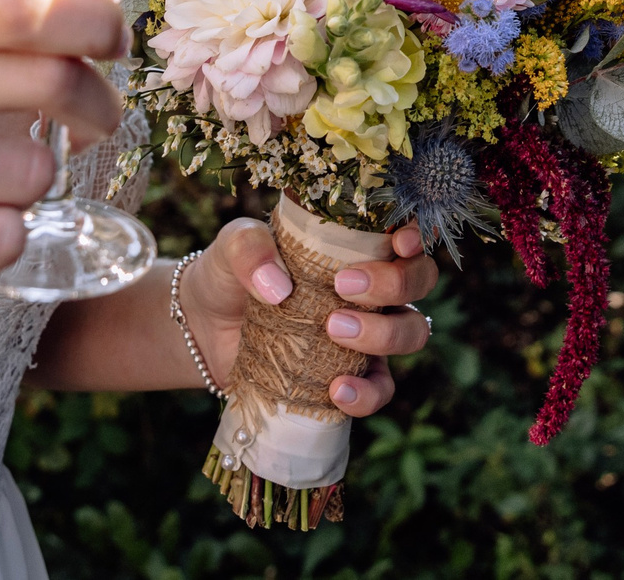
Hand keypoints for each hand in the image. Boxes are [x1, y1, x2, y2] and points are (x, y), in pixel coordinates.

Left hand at [184, 218, 437, 414]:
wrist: (203, 330)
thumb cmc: (228, 274)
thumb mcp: (232, 247)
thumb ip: (250, 250)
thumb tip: (278, 286)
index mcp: (353, 242)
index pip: (405, 231)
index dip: (416, 235)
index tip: (397, 243)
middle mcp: (371, 285)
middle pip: (420, 279)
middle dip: (396, 282)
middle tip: (343, 286)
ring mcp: (366, 332)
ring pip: (412, 331)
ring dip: (384, 333)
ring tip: (333, 330)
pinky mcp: (350, 374)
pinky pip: (381, 388)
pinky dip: (368, 393)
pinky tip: (337, 390)